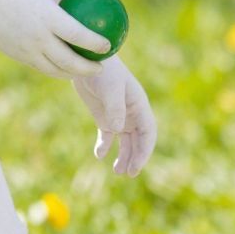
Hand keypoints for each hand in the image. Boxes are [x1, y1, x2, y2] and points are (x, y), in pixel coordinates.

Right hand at [0, 0, 111, 79]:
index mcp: (48, 18)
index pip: (77, 35)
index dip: (95, 43)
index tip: (109, 46)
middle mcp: (39, 38)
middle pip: (70, 60)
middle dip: (88, 68)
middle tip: (101, 67)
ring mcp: (29, 50)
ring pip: (56, 69)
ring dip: (73, 74)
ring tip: (85, 71)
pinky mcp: (20, 57)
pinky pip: (43, 67)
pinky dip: (57, 71)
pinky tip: (65, 68)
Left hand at [73, 58, 157, 176]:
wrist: (86, 59)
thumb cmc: (103, 70)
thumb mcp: (110, 88)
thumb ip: (115, 108)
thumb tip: (118, 131)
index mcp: (139, 105)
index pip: (148, 133)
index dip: (144, 151)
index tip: (136, 166)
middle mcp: (132, 113)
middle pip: (138, 140)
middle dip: (135, 157)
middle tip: (127, 174)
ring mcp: (118, 115)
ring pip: (125, 141)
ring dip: (123, 156)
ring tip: (117, 171)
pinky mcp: (103, 116)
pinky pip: (107, 136)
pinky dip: (105, 146)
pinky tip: (99, 155)